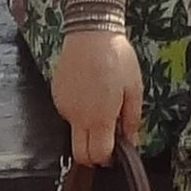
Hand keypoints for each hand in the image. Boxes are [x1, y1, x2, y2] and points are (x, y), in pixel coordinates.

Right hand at [52, 30, 141, 167]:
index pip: (97, 155)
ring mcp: (63, 106)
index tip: (116, 150)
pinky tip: (90, 92)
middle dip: (93, 154)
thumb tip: (132, 141)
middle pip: (80, 154)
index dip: (107, 158)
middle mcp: (77, 117)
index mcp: (99, 117)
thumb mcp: (134, 88)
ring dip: (87, 129)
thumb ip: (131, 119)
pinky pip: (68, 114)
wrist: (90, 33)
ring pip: (74, 132)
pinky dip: (79, 112)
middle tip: (108, 139)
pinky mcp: (55, 95)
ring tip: (102, 103)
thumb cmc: (117, 58)